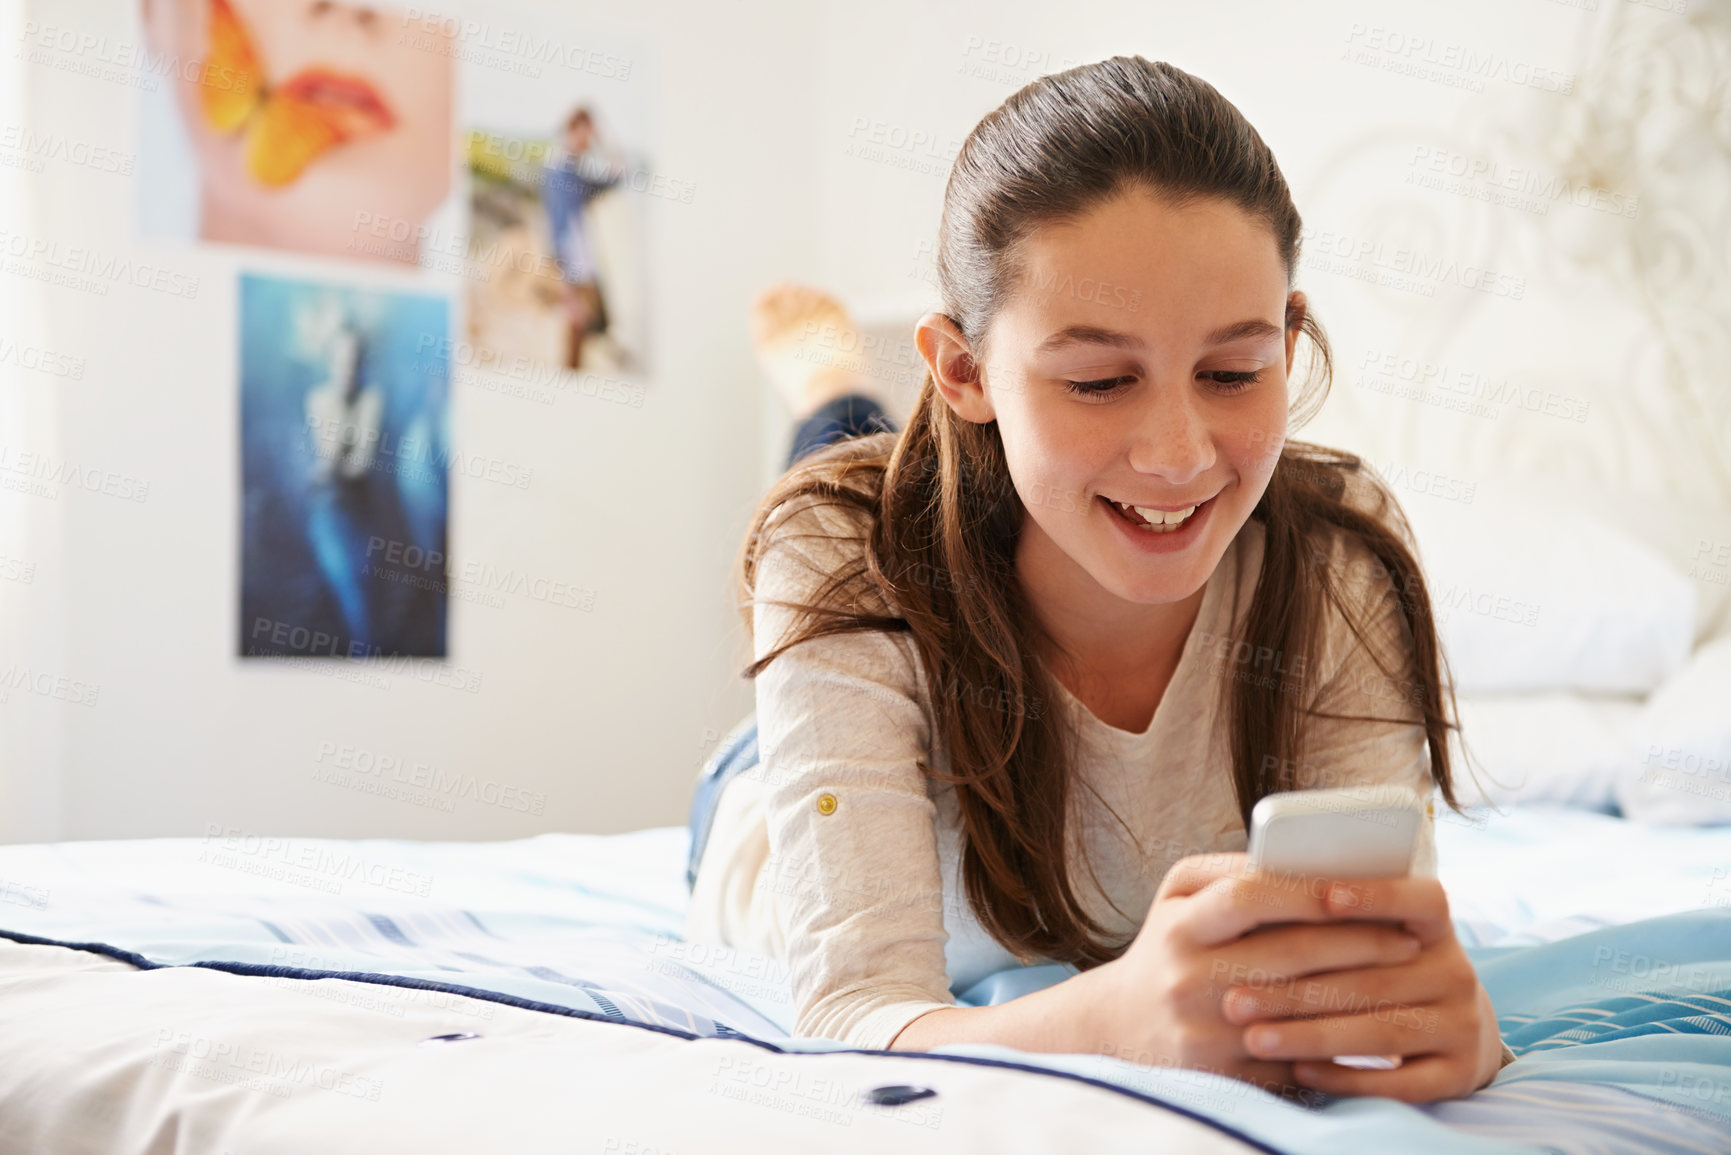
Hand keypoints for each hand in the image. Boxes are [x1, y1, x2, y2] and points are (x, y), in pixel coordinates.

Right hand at [1093, 853, 1427, 1105]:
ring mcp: (1205, 1033)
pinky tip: (1374, 1022)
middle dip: (1360, 941)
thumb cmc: (1168, 945)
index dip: (1306, 890)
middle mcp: (1187, 981)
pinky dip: (1341, 1039)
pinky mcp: (1224, 1076)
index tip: (1358, 888)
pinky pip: (1297, 1056)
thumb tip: (1298, 859)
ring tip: (1403, 972)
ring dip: (1364, 989)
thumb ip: (1231, 870)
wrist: (1121, 1024)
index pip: (1248, 897)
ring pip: (1304, 1010)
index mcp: (1180, 927)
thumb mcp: (1178, 895)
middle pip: (1290, 954)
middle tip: (1409, 935)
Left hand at [1218, 874, 1504, 1101]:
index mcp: (1436, 925)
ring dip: (1309, 1036)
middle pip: (1372, 979)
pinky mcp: (1458, 1073)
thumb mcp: (1374, 932)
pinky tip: (1298, 1070)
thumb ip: (1330, 913)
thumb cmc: (1383, 965)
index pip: (1422, 899)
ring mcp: (1463, 1024)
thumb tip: (1256, 884)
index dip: (1378, 896)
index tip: (1325, 896)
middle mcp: (1457, 972)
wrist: (1452, 1029)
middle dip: (1295, 990)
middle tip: (1232, 1000)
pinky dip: (1345, 1076)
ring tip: (1253, 1039)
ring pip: (1379, 1032)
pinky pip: (1399, 1082)